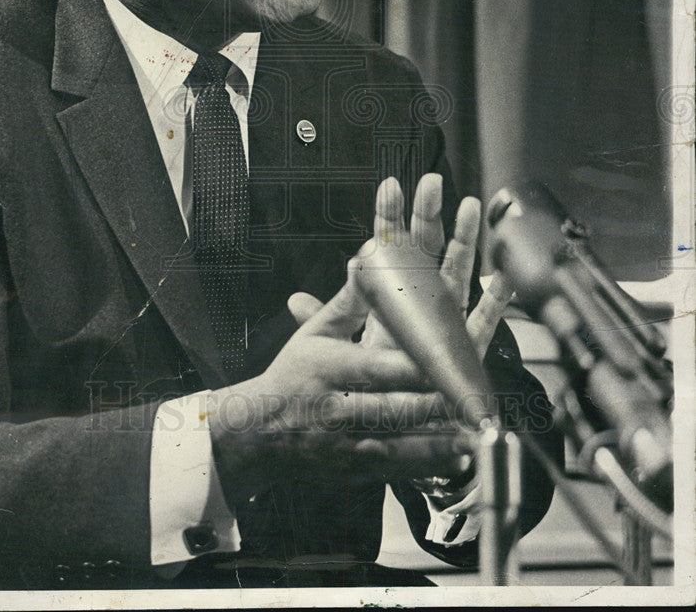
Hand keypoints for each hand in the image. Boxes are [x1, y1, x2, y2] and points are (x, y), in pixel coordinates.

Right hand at [207, 221, 471, 504]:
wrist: (258, 432)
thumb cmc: (293, 375)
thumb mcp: (314, 334)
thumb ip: (347, 302)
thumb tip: (366, 261)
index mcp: (326, 369)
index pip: (371, 368)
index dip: (406, 369)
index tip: (441, 365)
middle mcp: (335, 409)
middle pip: (387, 410)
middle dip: (428, 408)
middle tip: (468, 402)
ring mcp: (344, 444)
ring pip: (395, 446)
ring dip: (435, 445)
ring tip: (472, 439)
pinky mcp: (353, 470)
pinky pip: (393, 470)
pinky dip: (425, 468)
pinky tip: (457, 463)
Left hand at [293, 173, 514, 363]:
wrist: (397, 414)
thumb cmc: (374, 371)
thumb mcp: (341, 344)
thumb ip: (324, 319)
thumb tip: (295, 300)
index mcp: (394, 291)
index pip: (391, 246)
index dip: (390, 217)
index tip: (390, 186)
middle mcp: (423, 297)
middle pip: (427, 248)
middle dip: (428, 214)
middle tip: (429, 182)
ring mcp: (446, 318)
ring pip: (457, 272)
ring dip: (464, 240)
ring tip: (468, 206)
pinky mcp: (464, 347)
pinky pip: (482, 322)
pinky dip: (495, 301)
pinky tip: (504, 278)